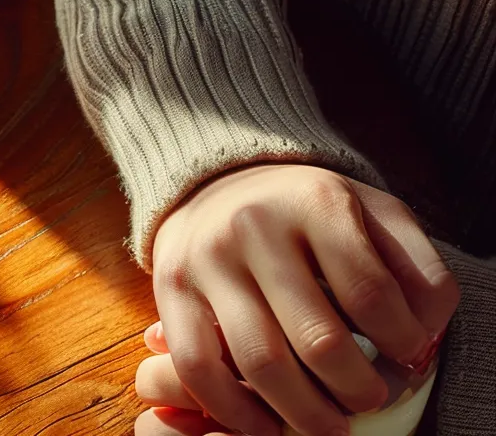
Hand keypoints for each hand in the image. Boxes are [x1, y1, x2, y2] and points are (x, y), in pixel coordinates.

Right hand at [148, 164, 457, 435]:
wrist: (217, 183)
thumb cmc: (309, 212)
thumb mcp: (373, 213)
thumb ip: (415, 265)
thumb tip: (424, 332)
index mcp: (315, 201)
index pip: (370, 293)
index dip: (401, 341)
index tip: (410, 358)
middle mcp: (254, 226)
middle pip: (317, 337)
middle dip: (356, 388)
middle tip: (371, 401)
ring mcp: (207, 260)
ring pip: (259, 361)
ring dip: (303, 411)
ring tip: (329, 426)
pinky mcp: (170, 289)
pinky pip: (196, 365)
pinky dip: (232, 408)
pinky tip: (264, 426)